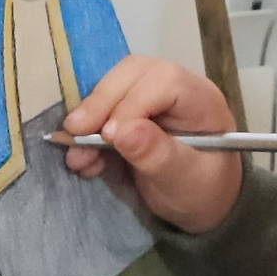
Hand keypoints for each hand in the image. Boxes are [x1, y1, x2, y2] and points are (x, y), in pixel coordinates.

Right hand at [62, 55, 241, 232]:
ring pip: (113, 85)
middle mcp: (176, 87)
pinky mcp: (129, 107)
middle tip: (75, 134)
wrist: (197, 202)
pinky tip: (82, 158)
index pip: (165, 80)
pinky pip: (102, 106)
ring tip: (75, 155)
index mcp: (201, 99)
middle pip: (133, 73)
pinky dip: (86, 131)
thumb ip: (158, 155)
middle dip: (101, 102)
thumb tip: (122, 132)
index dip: (133, 103)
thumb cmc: (201, 190)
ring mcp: (151, 94)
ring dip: (88, 117)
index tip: (110, 137)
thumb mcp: (186, 181)